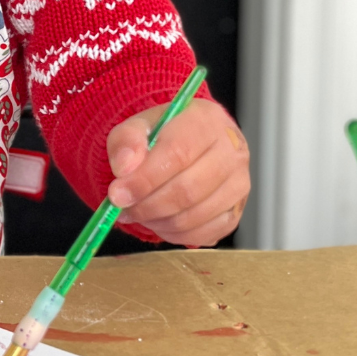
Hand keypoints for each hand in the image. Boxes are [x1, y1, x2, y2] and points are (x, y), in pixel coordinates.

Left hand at [106, 98, 249, 246]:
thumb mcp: (139, 126)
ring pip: (194, 215)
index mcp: (207, 121)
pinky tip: (159, 221)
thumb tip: (124, 168)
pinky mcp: (237, 211)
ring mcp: (239, 184)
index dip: (144, 179)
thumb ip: (126, 141)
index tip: (117, 194)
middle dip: (147, 205)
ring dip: (158, 221)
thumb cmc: (164, 135)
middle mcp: (232, 151)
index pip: (178, 153)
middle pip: (188, 190)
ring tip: (138, 212)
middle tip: (123, 208)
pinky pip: (204, 234)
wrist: (190, 143)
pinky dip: (175, 234)